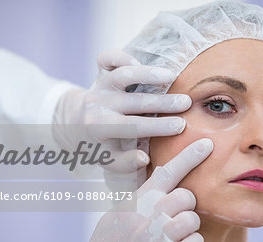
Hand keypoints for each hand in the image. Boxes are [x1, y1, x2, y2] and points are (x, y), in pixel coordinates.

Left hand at [53, 50, 190, 187]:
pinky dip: (121, 56)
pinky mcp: (100, 72)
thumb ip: (126, 162)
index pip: (132, 127)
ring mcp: (100, 86)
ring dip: (148, 74)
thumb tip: (144, 157)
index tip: (180, 126)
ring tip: (172, 76)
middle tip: (185, 103)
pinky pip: (106, 58)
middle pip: (133, 101)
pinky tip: (140, 61)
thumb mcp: (109, 160)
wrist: (77, 123)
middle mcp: (100, 104)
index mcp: (101, 127)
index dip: (157, 126)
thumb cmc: (100, 144)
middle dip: (162, 102)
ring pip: (123, 76)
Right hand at [68, 138, 213, 241]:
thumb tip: (158, 179)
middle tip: (172, 219)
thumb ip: (140, 197)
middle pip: (186, 195)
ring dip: (187, 228)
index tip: (207, 144)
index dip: (189, 156)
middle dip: (185, 206)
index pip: (167, 171)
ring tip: (172, 238)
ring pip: (193, 218)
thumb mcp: (117, 214)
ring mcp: (160, 235)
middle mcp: (150, 213)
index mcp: (138, 200)